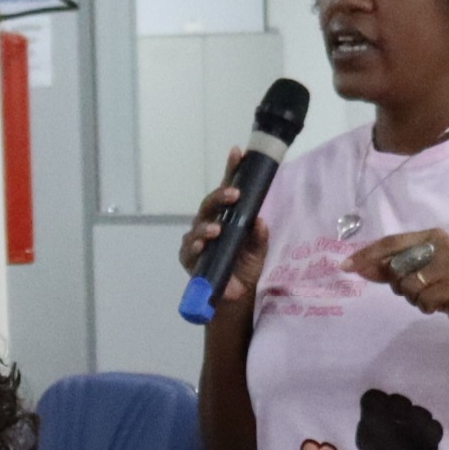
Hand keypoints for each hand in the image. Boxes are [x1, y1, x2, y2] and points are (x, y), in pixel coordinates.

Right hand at [177, 149, 274, 313]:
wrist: (235, 297)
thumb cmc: (244, 268)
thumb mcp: (258, 250)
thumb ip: (259, 235)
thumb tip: (259, 220)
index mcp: (227, 216)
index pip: (228, 189)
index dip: (231, 170)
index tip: (237, 152)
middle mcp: (209, 223)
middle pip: (210, 203)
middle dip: (221, 196)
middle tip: (235, 194)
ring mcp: (197, 239)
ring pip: (198, 225)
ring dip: (207, 226)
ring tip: (217, 230)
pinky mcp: (188, 258)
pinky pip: (189, 249)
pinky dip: (195, 246)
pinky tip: (200, 245)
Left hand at [350, 228, 448, 365]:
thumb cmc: (446, 287)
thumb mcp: (419, 273)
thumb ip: (391, 269)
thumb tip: (357, 267)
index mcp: (433, 236)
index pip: (392, 242)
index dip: (367, 255)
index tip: (345, 266)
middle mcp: (443, 246)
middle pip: (397, 267)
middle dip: (401, 285)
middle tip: (420, 289)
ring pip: (409, 287)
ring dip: (415, 299)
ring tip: (434, 296)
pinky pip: (424, 301)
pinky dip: (428, 308)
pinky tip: (442, 304)